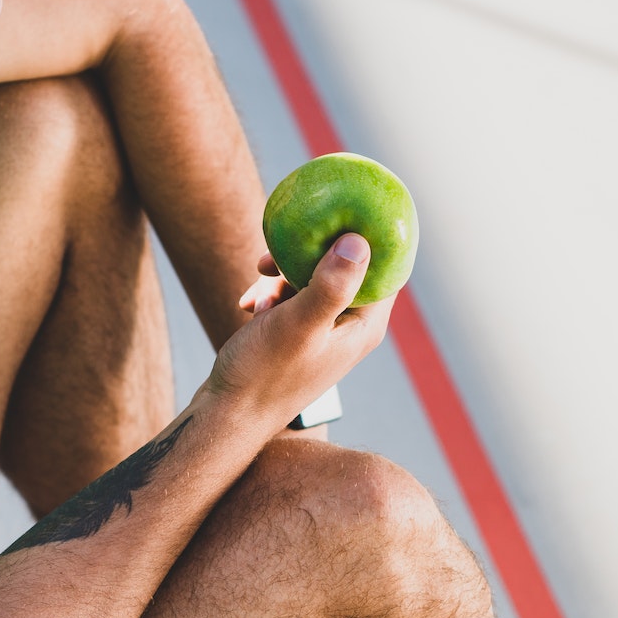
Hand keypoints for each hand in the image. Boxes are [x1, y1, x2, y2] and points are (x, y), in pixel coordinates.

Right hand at [209, 235, 391, 429]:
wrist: (229, 415)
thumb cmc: (264, 376)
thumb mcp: (297, 325)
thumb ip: (329, 286)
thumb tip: (359, 242)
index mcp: (363, 325)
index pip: (387, 266)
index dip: (373, 232)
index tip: (350, 202)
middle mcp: (351, 326)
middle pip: (348, 265)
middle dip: (314, 248)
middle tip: (281, 244)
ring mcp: (325, 329)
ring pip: (314, 277)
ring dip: (284, 272)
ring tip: (258, 277)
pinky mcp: (299, 332)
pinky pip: (292, 296)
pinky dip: (271, 293)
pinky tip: (248, 304)